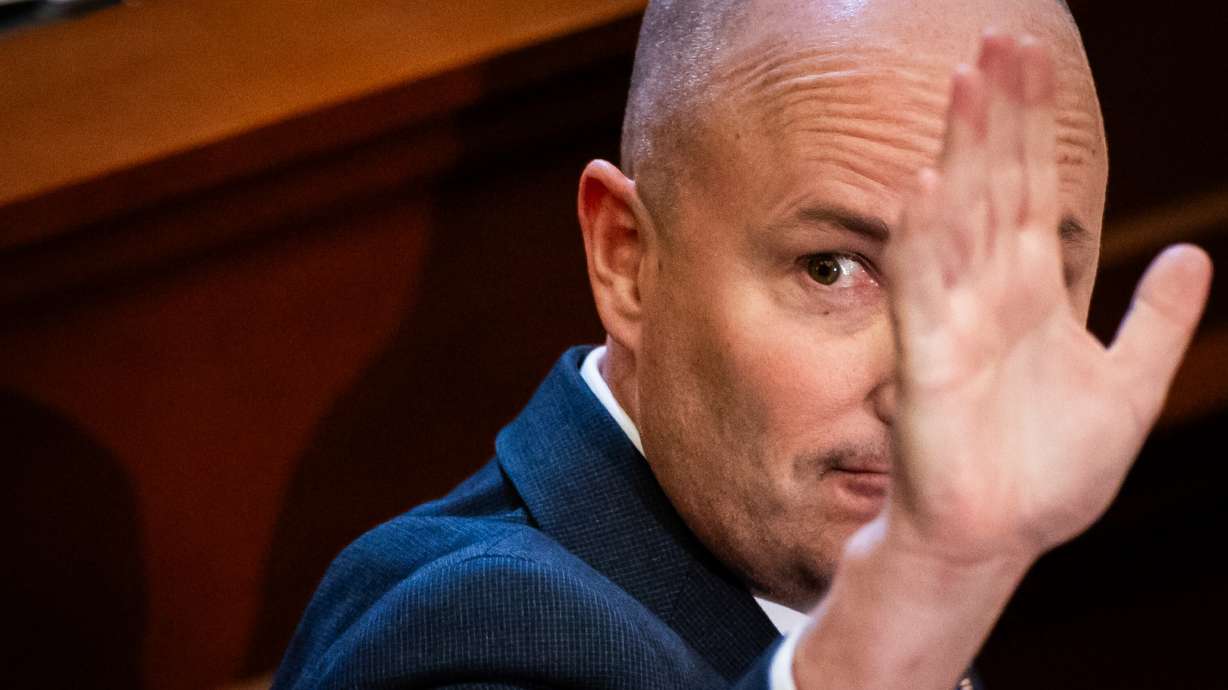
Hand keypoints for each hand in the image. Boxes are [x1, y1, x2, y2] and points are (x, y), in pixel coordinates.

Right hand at [882, 34, 1211, 565]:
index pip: (1032, 188)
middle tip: (999, 41)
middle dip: (999, 114)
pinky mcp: (927, 363)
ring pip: (957, 220)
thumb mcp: (1130, 389)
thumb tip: (1194, 251)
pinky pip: (922, 291)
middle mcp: (989, 293)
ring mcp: (955, 321)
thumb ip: (1157, 322)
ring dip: (961, 152)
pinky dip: (922, 239)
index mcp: (1033, 292)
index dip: (1034, 124)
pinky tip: (927, 186)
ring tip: (967, 84)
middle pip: (994, 185)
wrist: (1001, 537)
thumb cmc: (1050, 470)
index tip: (1032, 57)